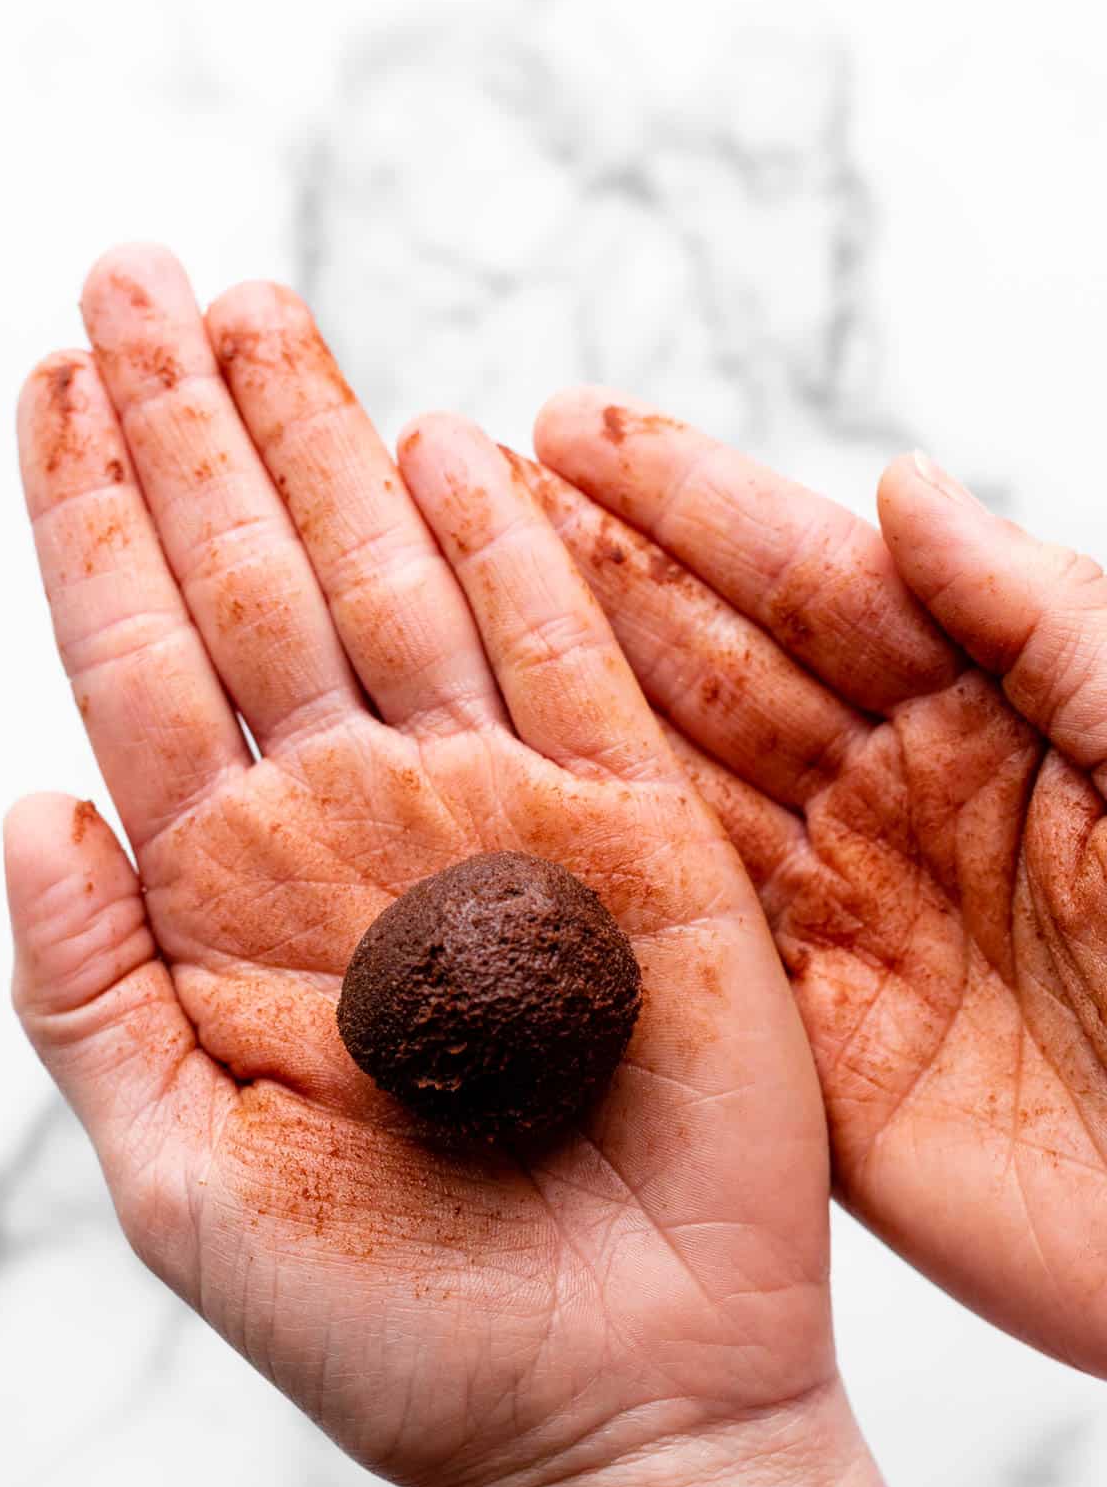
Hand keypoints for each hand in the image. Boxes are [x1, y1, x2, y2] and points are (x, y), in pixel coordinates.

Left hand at [8, 248, 832, 1486]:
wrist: (604, 1409)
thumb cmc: (386, 1327)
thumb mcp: (178, 1181)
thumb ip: (88, 994)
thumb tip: (24, 804)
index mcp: (230, 893)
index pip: (137, 662)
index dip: (87, 523)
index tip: (47, 384)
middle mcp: (354, 823)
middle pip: (252, 585)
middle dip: (187, 432)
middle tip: (134, 277)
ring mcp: (499, 816)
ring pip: (395, 586)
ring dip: (324, 444)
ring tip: (256, 309)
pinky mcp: (636, 841)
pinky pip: (568, 663)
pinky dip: (510, 556)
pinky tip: (447, 447)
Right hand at [529, 390, 1106, 1372]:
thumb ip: (1045, 619)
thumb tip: (901, 491)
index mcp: (994, 717)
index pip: (815, 583)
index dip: (691, 504)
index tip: (567, 431)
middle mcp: (900, 807)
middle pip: (717, 673)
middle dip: (592, 585)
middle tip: (455, 501)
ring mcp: (849, 927)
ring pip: (677, 798)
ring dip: (562, 713)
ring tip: (441, 628)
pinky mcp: (819, 1055)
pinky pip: (685, 950)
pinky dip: (596, 884)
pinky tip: (504, 817)